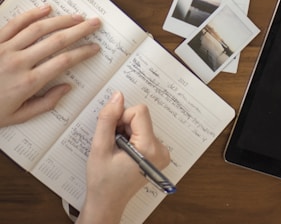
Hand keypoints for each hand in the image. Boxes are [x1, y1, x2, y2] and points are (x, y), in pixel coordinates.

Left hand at [0, 5, 99, 126]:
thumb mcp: (18, 117)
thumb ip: (45, 103)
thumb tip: (67, 88)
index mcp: (28, 83)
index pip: (64, 62)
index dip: (83, 52)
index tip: (94, 47)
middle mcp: (20, 62)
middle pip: (57, 40)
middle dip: (80, 30)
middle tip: (95, 23)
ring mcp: (6, 49)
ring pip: (39, 28)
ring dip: (61, 20)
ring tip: (77, 16)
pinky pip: (15, 23)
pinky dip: (32, 14)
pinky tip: (46, 9)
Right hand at [78, 91, 169, 223]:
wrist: (107, 203)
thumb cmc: (103, 180)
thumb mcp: (100, 147)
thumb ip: (108, 119)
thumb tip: (118, 96)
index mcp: (150, 148)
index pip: (139, 112)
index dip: (121, 118)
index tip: (113, 134)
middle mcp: (161, 149)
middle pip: (140, 117)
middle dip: (123, 125)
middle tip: (113, 145)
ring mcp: (161, 152)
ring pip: (140, 123)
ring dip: (125, 131)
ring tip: (117, 151)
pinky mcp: (157, 153)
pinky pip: (143, 131)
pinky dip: (131, 137)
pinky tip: (123, 152)